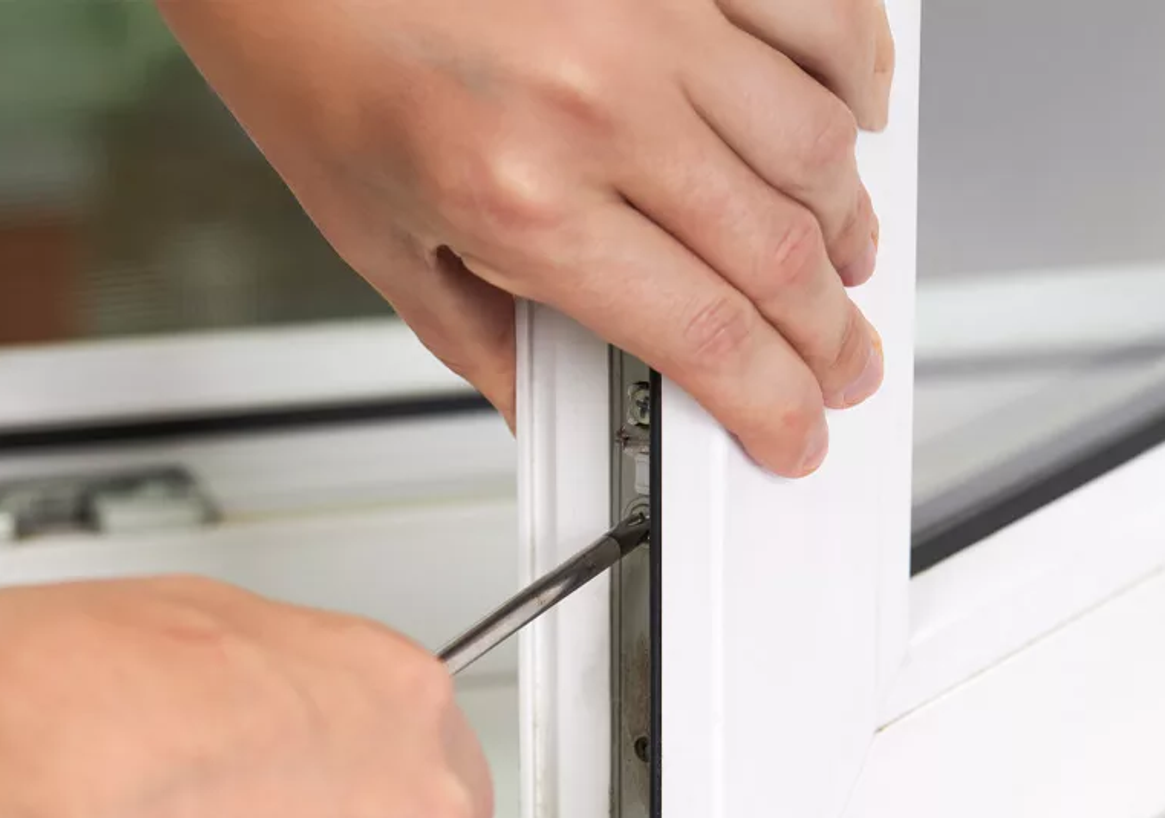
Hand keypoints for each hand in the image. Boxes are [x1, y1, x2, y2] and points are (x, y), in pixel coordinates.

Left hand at [159, 0, 894, 476]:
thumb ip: (485, 345)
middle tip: (839, 364)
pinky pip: (817, 11)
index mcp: (520, 197)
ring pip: (816, 145)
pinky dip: (856, 73)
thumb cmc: (308, 55)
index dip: (771, 403)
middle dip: (827, 337)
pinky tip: (852, 115)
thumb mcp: (379, 242)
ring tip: (847, 264)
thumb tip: (555, 417)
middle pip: (779, 254)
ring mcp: (651, 11)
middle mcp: (600, 101)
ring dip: (849, 225)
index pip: (701, 336)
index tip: (792, 429)